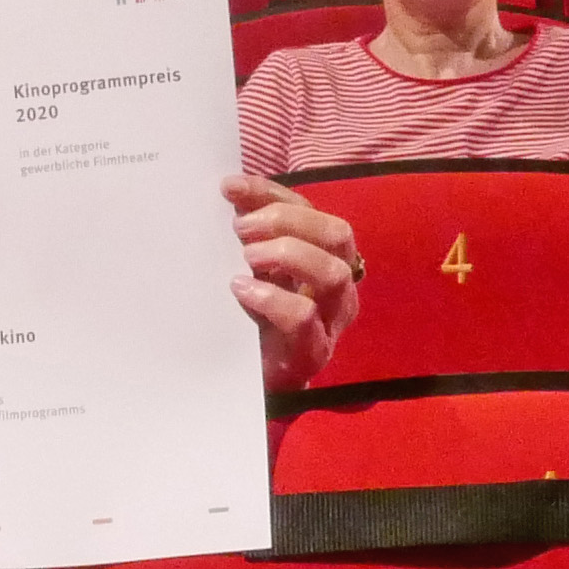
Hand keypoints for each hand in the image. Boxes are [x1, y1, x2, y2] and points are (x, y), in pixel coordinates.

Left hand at [224, 174, 360, 390]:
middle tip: (241, 230)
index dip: (271, 193)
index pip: (310, 210)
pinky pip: (304, 317)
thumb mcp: (254, 270)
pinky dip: (271, 297)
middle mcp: (338, 284)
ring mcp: (331, 320)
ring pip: (332, 273)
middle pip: (337, 234)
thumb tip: (229, 191)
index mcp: (324, 256)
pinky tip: (242, 291)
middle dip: (286, 222)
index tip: (230, 187)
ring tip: (247, 258)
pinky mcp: (313, 351)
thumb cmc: (255, 318)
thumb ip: (249, 236)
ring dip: (288, 254)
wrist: (253, 382)